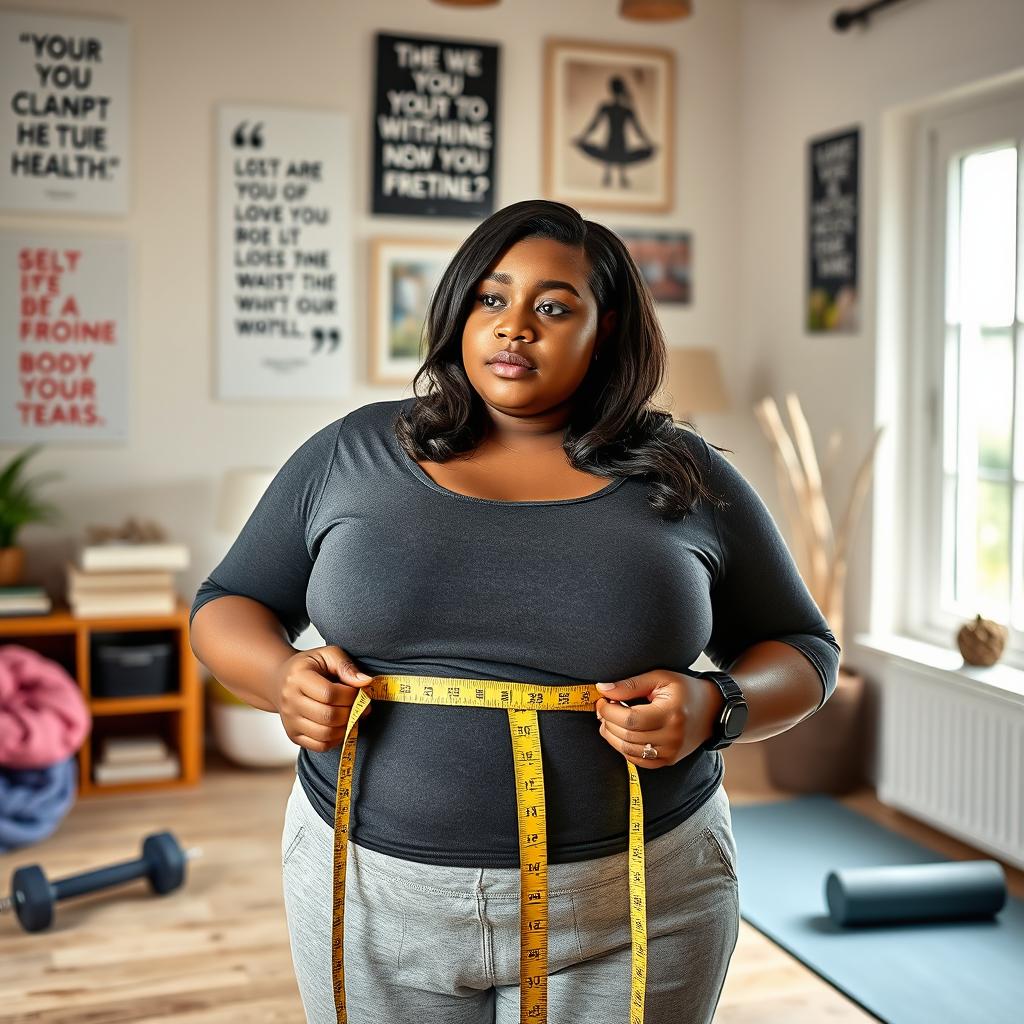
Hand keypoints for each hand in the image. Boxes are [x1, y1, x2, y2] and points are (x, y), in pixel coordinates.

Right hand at [272, 645, 375, 752]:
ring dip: (347, 726)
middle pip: (328, 716)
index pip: (329, 693)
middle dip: (351, 711)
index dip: (350, 694)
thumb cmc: (309, 666)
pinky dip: (337, 739)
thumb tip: (365, 682)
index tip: (359, 690)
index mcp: (297, 678)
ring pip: (326, 734)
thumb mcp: (327, 655)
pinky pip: (320, 745)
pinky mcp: (293, 735)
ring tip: (352, 714)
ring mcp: (290, 721)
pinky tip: (341, 725)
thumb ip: (346, 666)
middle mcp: (289, 702)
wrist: (281, 680)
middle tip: (361, 705)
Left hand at [595, 669, 718, 767]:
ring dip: (612, 736)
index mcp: (671, 714)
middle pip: (627, 737)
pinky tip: (620, 734)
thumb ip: (631, 684)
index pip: (631, 720)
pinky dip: (623, 748)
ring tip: (608, 721)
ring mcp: (671, 752)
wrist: (712, 710)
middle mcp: (672, 737)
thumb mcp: (660, 678)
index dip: (610, 711)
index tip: (602, 701)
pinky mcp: (669, 760)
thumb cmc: (685, 690)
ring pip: (629, 751)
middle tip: (603, 709)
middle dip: (608, 722)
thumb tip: (603, 689)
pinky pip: (638, 761)